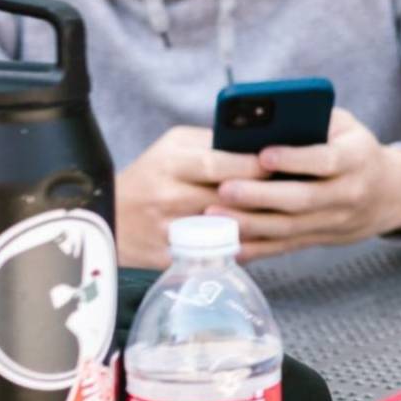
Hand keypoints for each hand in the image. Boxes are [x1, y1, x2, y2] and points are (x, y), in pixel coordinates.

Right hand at [115, 126, 267, 266]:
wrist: (108, 215)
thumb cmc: (153, 174)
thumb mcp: (175, 146)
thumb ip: (213, 142)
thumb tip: (259, 143)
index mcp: (170, 163)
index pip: (219, 165)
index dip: (254, 167)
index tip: (280, 167)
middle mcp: (168, 197)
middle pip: (228, 199)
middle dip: (264, 196)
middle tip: (292, 192)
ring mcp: (168, 231)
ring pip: (226, 230)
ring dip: (258, 224)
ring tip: (282, 215)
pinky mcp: (169, 257)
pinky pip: (214, 254)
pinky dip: (240, 248)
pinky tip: (259, 239)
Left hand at [207, 108, 400, 260]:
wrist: (388, 193)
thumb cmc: (354, 149)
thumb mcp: (344, 126)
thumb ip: (313, 120)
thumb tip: (263, 118)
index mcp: (357, 159)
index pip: (326, 160)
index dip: (295, 159)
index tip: (263, 154)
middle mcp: (349, 193)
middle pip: (302, 199)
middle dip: (261, 196)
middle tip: (225, 189)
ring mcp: (335, 221)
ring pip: (290, 228)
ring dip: (251, 224)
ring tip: (215, 215)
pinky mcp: (320, 239)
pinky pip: (285, 247)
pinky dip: (257, 249)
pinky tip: (228, 245)